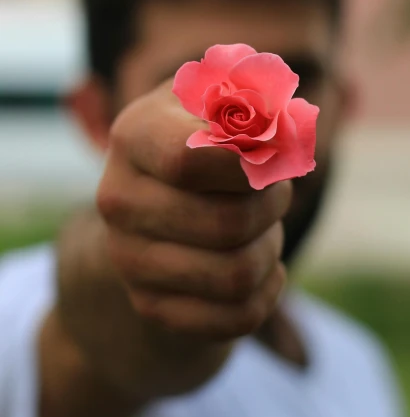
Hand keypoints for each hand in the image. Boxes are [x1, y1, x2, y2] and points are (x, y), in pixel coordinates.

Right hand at [97, 81, 291, 341]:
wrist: (164, 201)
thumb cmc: (211, 138)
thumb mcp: (228, 100)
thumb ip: (260, 100)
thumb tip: (285, 133)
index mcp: (134, 134)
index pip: (190, 160)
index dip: (248, 164)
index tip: (269, 155)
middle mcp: (118, 198)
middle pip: (228, 222)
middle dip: (273, 205)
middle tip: (273, 191)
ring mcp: (128, 258)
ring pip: (237, 274)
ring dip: (270, 248)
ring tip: (263, 228)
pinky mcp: (151, 306)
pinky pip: (236, 317)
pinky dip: (268, 291)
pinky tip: (264, 269)